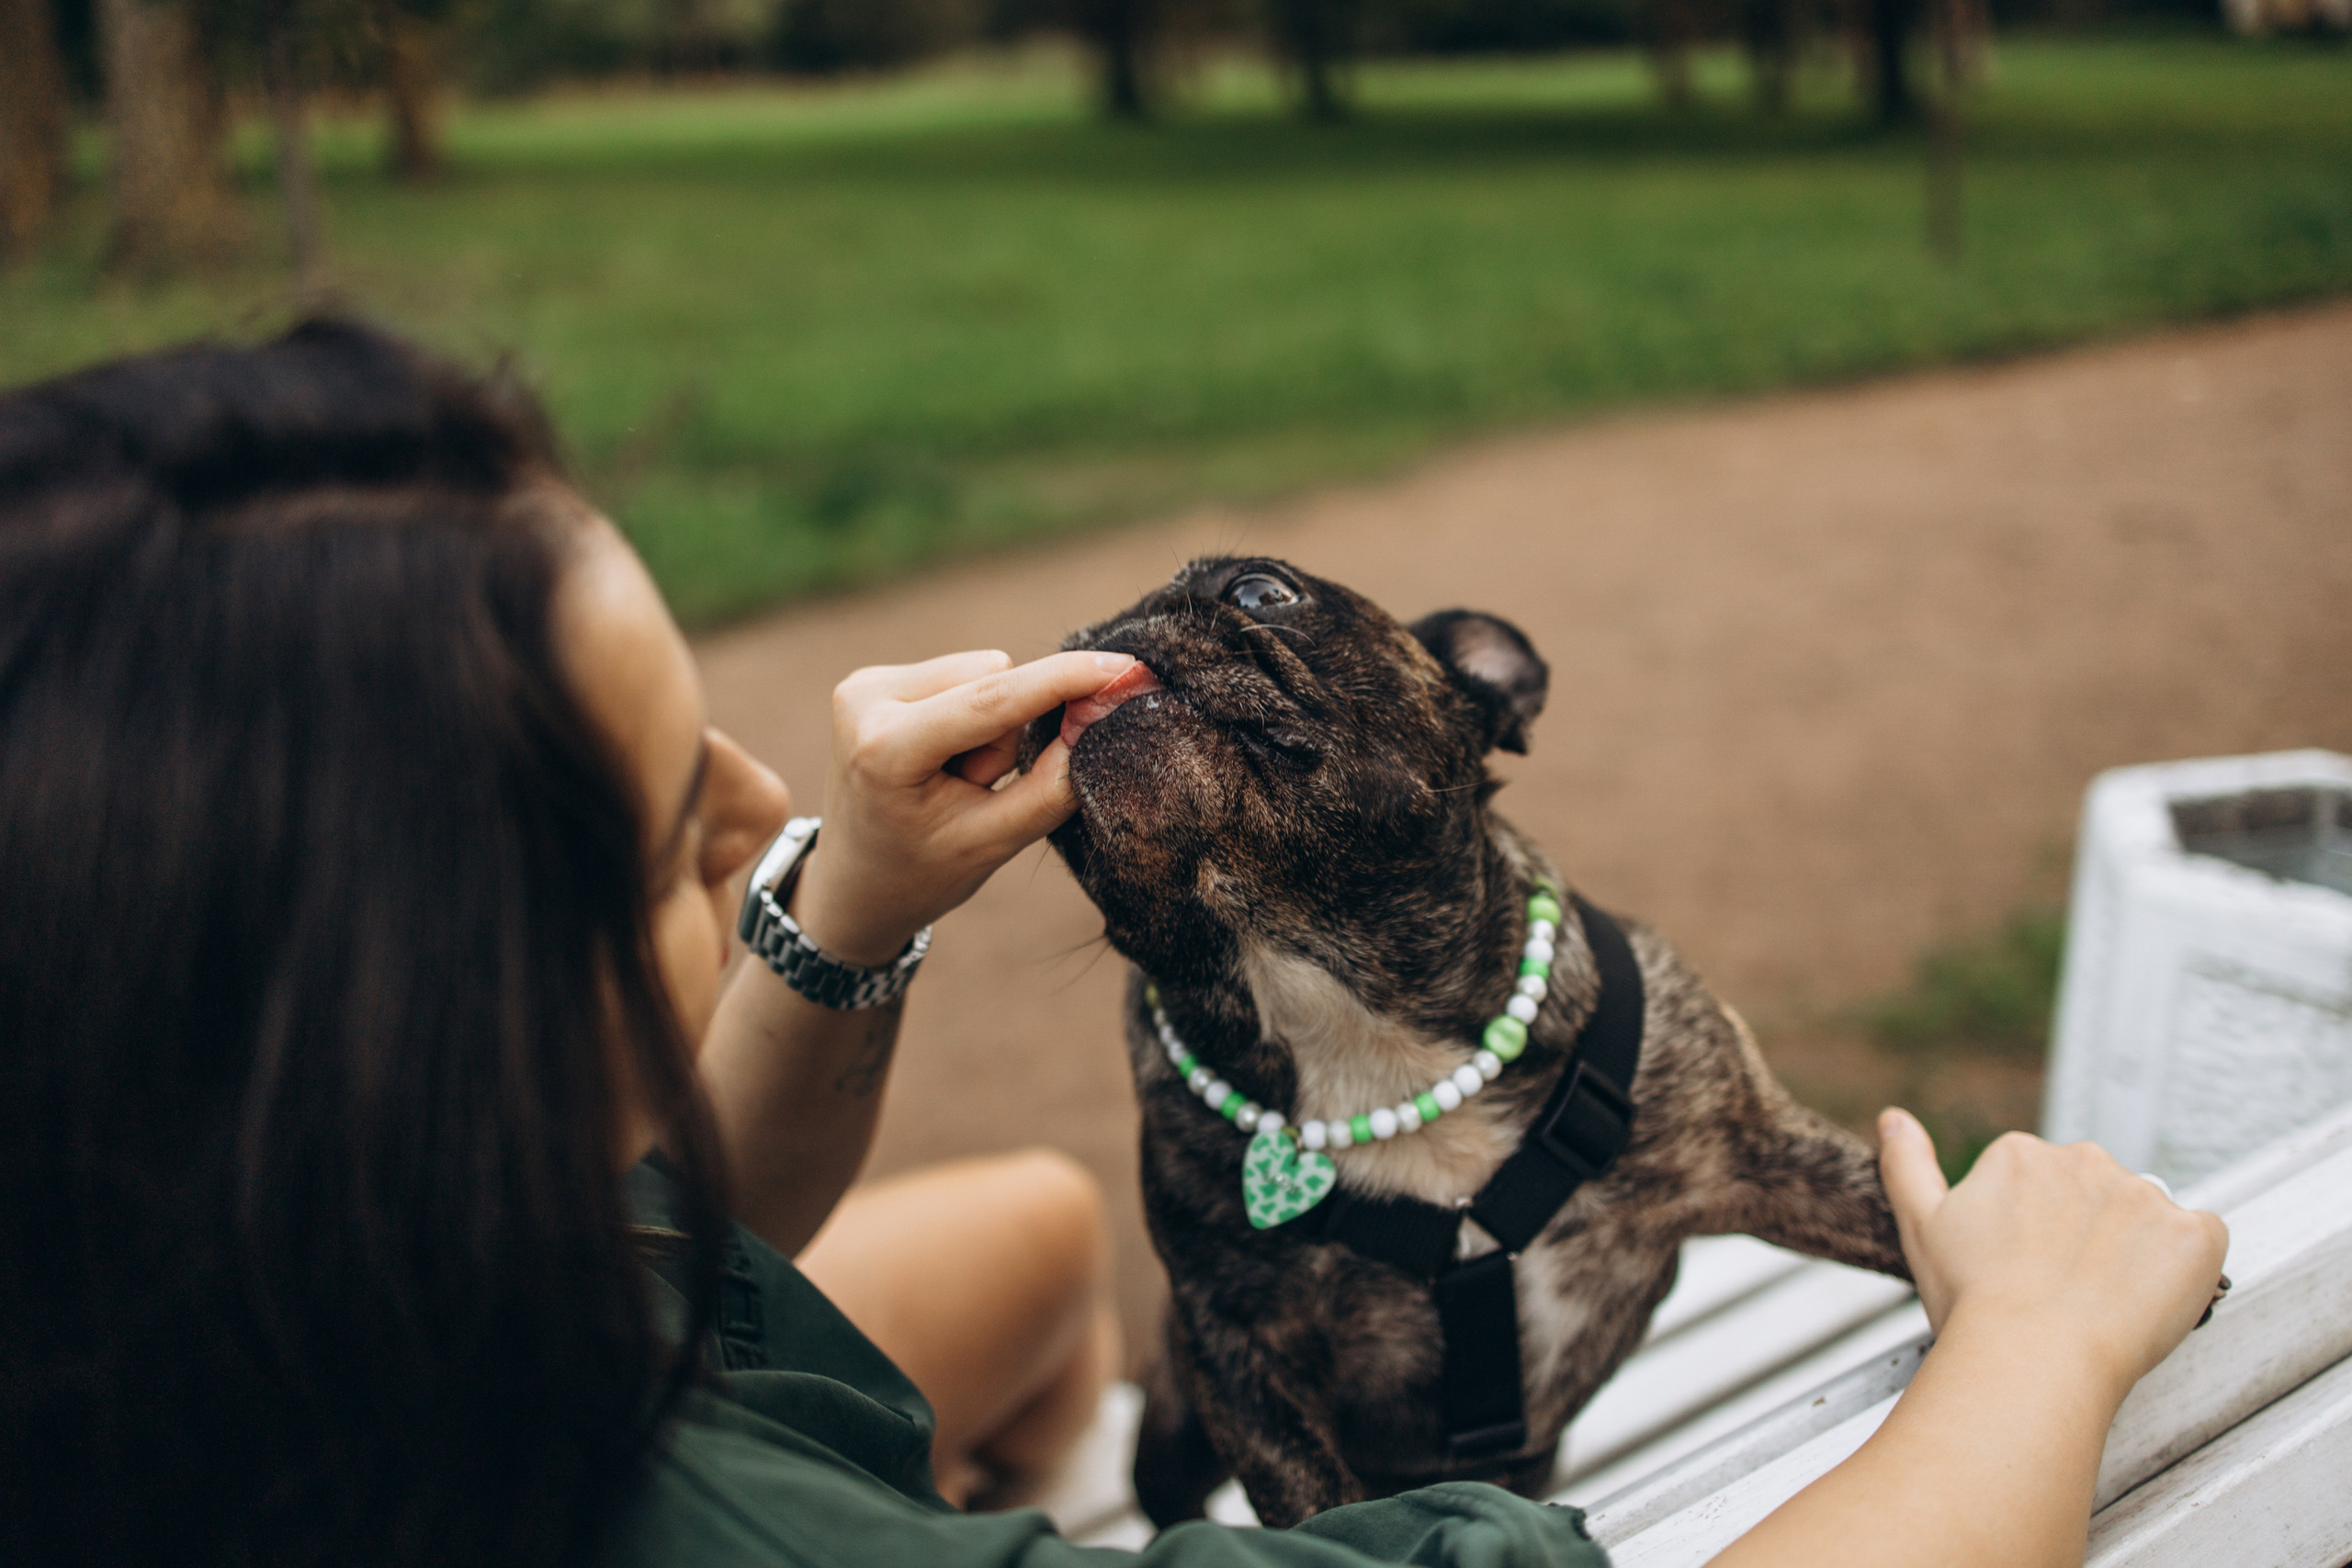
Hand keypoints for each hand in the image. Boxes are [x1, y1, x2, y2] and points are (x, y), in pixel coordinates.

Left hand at [788, 648, 1136, 964]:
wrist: (853, 887)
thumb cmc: (922, 874)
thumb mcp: (993, 843)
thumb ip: (1051, 785)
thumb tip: (1099, 714)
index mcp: (884, 749)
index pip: (993, 700)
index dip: (1066, 680)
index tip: (1126, 669)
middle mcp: (864, 699)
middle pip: (994, 676)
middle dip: (1011, 728)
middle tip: (976, 789)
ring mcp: (864, 684)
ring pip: (982, 670)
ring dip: (992, 724)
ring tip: (955, 778)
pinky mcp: (874, 678)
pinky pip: (962, 673)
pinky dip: (971, 714)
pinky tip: (941, 760)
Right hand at [1878, 1109, 2227, 1403]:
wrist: (2032, 1360)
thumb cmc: (1973, 1303)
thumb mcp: (1922, 1226)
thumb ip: (1907, 1164)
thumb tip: (1894, 1118)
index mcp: (2022, 1155)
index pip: (2044, 1187)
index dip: (2037, 1236)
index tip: (2029, 1272)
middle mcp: (2085, 1160)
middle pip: (2099, 1197)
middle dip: (2089, 1238)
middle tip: (2065, 1295)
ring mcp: (2145, 1195)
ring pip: (2148, 1221)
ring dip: (2136, 1255)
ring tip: (2104, 1308)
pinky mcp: (2195, 1235)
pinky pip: (2204, 1242)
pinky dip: (2188, 1272)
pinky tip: (2151, 1303)